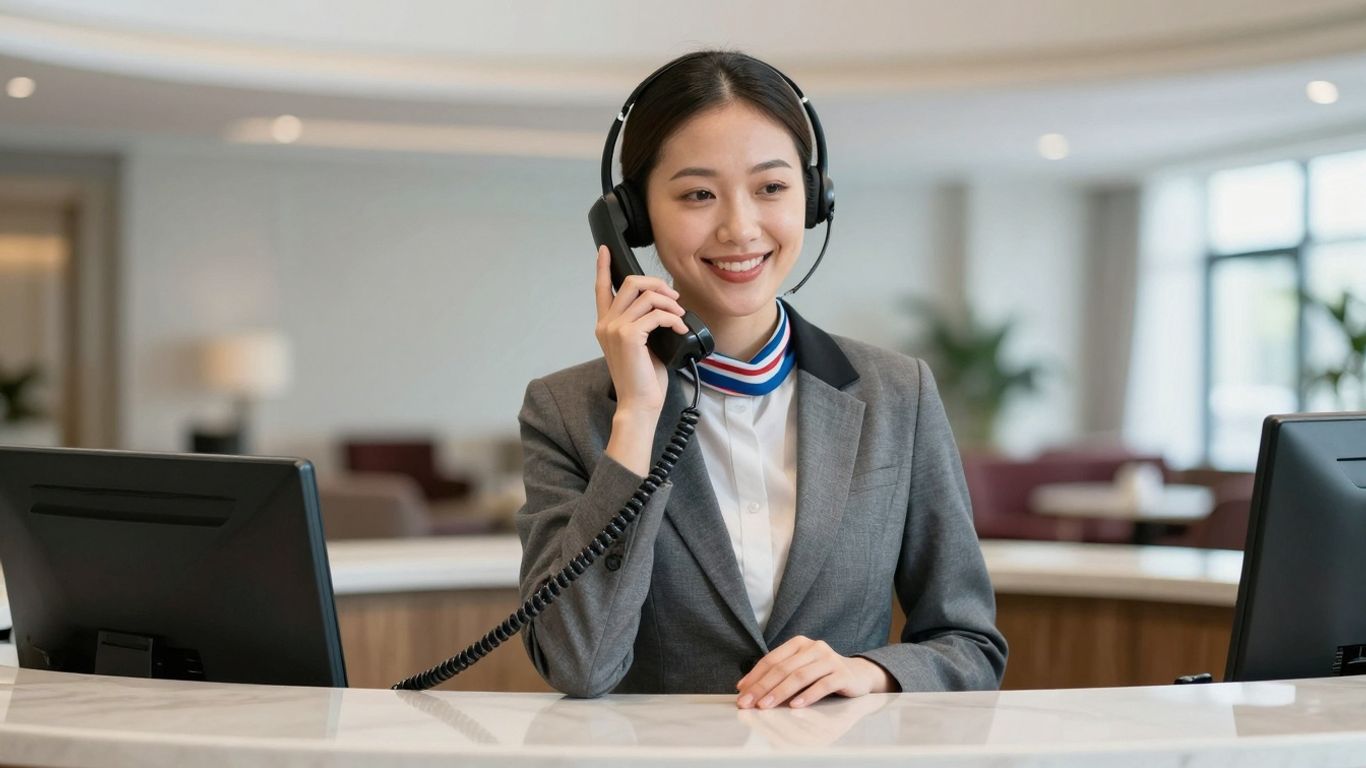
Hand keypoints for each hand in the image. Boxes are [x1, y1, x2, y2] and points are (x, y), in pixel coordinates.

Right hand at [594, 246, 688, 473]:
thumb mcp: (642, 345)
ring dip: (670, 302)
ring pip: (647, 296)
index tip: (604, 250)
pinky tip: (680, 327)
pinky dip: (673, 318)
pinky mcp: (629, 336)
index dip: (603, 267)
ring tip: (680, 315)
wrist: (639, 403)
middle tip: (674, 298)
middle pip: (631, 282)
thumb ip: (643, 323)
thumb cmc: (643, 378)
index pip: (601, 289)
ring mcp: (615, 328)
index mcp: (606, 325)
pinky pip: (656, 313)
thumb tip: (665, 306)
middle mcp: (606, 323)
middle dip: (657, 284)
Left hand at [735, 636, 894, 708]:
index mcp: (799, 643)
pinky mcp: (842, 674)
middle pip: (783, 668)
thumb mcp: (800, 669)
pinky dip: (807, 695)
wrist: (858, 675)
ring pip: (800, 676)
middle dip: (762, 687)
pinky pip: (822, 685)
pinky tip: (795, 706)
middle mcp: (814, 647)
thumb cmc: (821, 674)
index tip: (741, 692)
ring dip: (780, 692)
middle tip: (748, 703)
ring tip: (766, 706)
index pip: (772, 660)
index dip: (755, 676)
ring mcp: (829, 659)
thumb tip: (746, 689)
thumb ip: (778, 675)